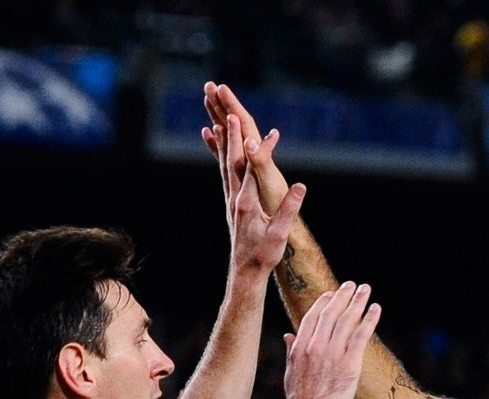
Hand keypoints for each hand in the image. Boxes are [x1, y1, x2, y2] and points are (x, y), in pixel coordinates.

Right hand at [204, 82, 289, 212]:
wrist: (282, 224)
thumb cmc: (276, 206)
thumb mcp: (269, 183)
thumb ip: (261, 161)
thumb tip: (250, 140)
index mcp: (257, 155)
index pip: (244, 123)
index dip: (232, 105)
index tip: (221, 88)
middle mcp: (253, 155)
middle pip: (237, 123)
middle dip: (222, 104)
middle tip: (209, 85)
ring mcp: (247, 164)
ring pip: (230, 133)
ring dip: (218, 116)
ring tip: (207, 99)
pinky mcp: (243, 174)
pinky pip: (226, 151)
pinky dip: (216, 139)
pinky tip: (208, 132)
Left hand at [204, 111, 304, 278]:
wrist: (245, 272)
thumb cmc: (264, 255)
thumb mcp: (279, 234)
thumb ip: (289, 209)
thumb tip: (300, 186)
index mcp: (247, 203)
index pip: (254, 170)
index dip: (261, 150)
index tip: (272, 133)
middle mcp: (235, 199)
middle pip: (233, 161)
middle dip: (233, 137)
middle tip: (231, 113)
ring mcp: (230, 201)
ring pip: (225, 166)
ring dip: (224, 143)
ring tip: (219, 122)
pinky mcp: (231, 204)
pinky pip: (224, 175)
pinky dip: (222, 158)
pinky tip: (221, 151)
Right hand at [282, 283, 379, 398]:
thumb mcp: (290, 373)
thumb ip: (291, 351)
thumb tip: (288, 335)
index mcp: (299, 348)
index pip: (312, 318)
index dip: (323, 303)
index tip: (332, 293)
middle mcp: (315, 347)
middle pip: (331, 314)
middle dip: (342, 296)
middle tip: (352, 285)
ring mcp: (332, 354)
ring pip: (347, 320)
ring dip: (358, 302)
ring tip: (366, 290)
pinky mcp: (349, 364)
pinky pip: (361, 336)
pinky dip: (369, 319)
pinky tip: (376, 309)